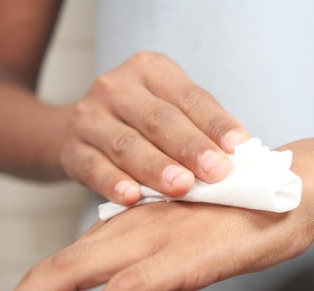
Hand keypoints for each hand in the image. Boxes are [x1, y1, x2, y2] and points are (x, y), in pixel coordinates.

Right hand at [60, 52, 249, 205]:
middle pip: (158, 120)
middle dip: (190, 148)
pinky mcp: (72, 149)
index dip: (214, 123)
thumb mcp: (173, 109)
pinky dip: (114, 183)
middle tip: (216, 172)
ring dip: (157, 168)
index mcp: (150, 70)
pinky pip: (94, 168)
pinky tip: (133, 197)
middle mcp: (116, 87)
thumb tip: (242, 153)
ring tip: (182, 187)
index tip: (237, 147)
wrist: (86, 130)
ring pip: (127, 145)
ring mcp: (90, 117)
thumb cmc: (144, 123)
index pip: (189, 97)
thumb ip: (203, 127)